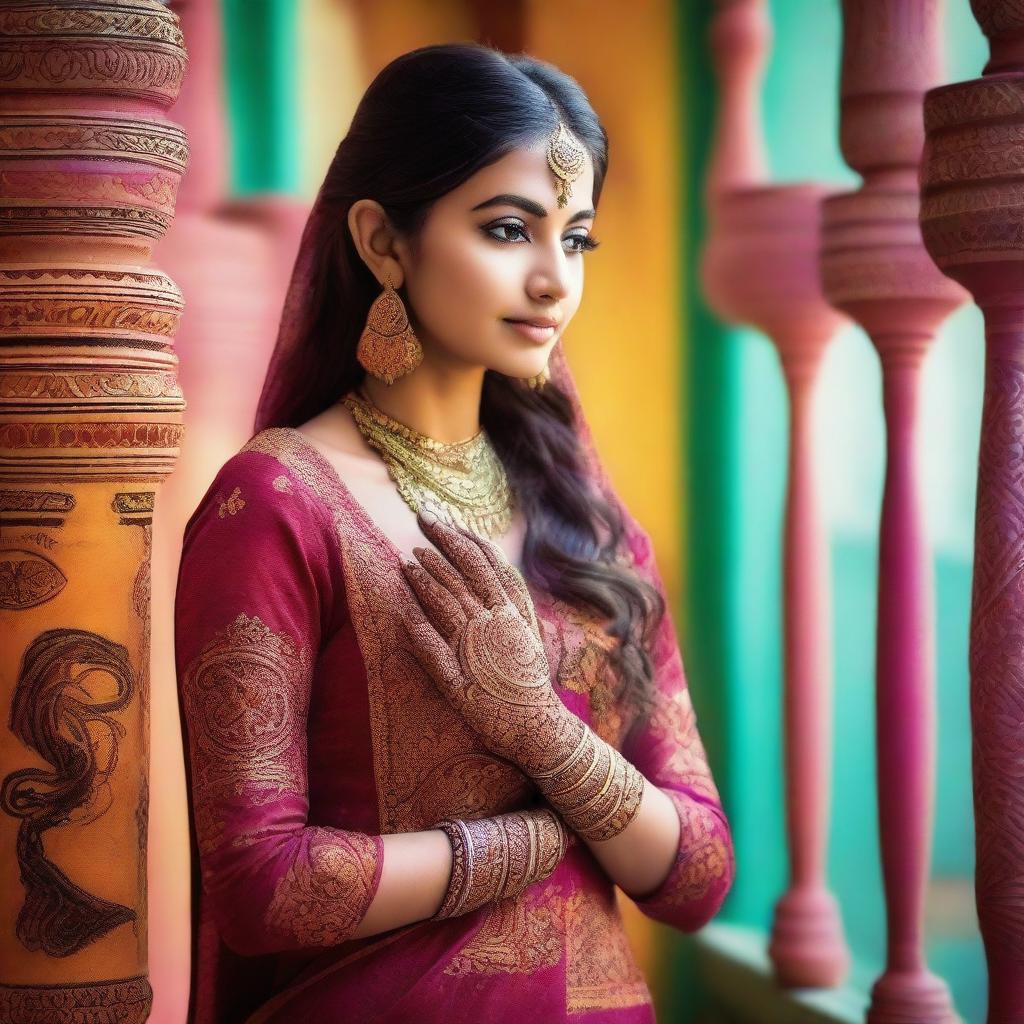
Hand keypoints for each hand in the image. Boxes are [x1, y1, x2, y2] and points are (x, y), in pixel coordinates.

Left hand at [400, 504, 644, 842]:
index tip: (449, 521)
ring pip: (449, 602)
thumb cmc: (529, 682)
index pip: (486, 564)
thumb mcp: (528, 634)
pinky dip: (419, 629)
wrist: (539, 727)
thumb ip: (513, 603)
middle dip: (444, 541)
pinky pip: (435, 649)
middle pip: (466, 572)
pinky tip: (402, 611)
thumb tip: (501, 572)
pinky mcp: (461, 679)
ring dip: (427, 576)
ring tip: (409, 557)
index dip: (465, 540)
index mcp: (512, 612)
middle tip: (423, 516)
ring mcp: (479, 648)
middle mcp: (496, 624)